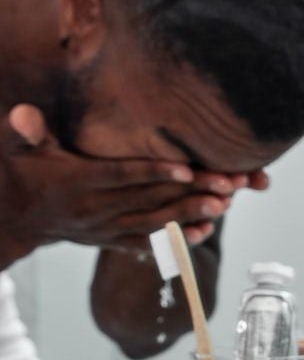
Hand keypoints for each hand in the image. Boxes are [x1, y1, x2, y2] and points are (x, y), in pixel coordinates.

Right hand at [0, 105, 234, 260]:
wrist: (12, 217)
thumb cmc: (21, 171)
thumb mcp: (16, 149)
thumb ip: (26, 132)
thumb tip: (24, 115)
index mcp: (74, 182)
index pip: (120, 176)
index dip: (153, 172)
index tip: (187, 168)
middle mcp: (92, 209)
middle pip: (147, 200)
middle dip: (188, 192)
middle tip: (226, 184)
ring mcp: (103, 229)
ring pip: (153, 223)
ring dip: (190, 215)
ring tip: (224, 206)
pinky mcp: (109, 241)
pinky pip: (146, 244)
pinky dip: (175, 240)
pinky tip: (205, 232)